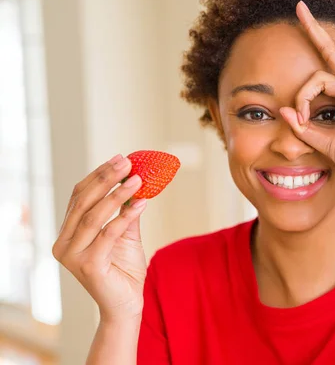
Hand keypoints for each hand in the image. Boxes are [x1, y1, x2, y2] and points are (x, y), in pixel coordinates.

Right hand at [52, 154, 147, 321]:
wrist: (126, 304)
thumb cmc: (124, 270)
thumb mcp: (126, 235)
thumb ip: (126, 211)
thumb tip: (136, 182)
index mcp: (68, 234)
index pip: (79, 197)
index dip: (98, 176)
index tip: (119, 158)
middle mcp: (64, 244)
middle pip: (84, 202)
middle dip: (106, 179)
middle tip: (127, 162)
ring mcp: (72, 256)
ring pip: (94, 217)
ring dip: (118, 195)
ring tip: (138, 179)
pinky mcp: (88, 266)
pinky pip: (108, 235)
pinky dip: (125, 217)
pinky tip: (142, 203)